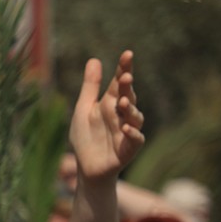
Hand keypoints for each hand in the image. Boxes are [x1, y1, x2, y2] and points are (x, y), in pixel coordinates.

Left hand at [69, 50, 142, 182]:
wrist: (87, 167)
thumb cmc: (86, 137)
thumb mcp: (84, 109)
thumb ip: (90, 87)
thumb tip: (94, 59)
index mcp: (111, 103)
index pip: (120, 83)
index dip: (124, 68)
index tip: (127, 54)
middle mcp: (122, 114)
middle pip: (129, 96)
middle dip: (128, 87)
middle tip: (126, 76)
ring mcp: (128, 130)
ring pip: (135, 116)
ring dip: (130, 109)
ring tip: (123, 102)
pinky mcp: (129, 148)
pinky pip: (135, 139)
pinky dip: (132, 133)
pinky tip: (125, 127)